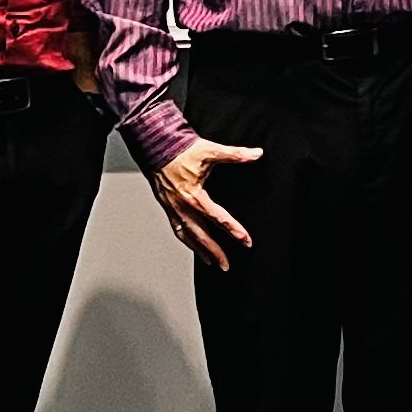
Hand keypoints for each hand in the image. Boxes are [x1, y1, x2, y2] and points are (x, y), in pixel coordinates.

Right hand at [154, 138, 261, 269]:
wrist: (155, 146)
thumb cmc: (180, 149)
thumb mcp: (210, 151)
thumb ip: (235, 154)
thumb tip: (256, 154)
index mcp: (193, 196)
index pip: (218, 218)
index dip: (233, 230)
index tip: (245, 241)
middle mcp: (181, 206)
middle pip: (201, 236)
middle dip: (215, 252)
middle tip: (226, 265)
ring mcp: (172, 208)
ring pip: (187, 236)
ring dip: (200, 250)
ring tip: (211, 262)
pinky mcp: (167, 207)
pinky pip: (177, 229)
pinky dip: (186, 240)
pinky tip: (192, 244)